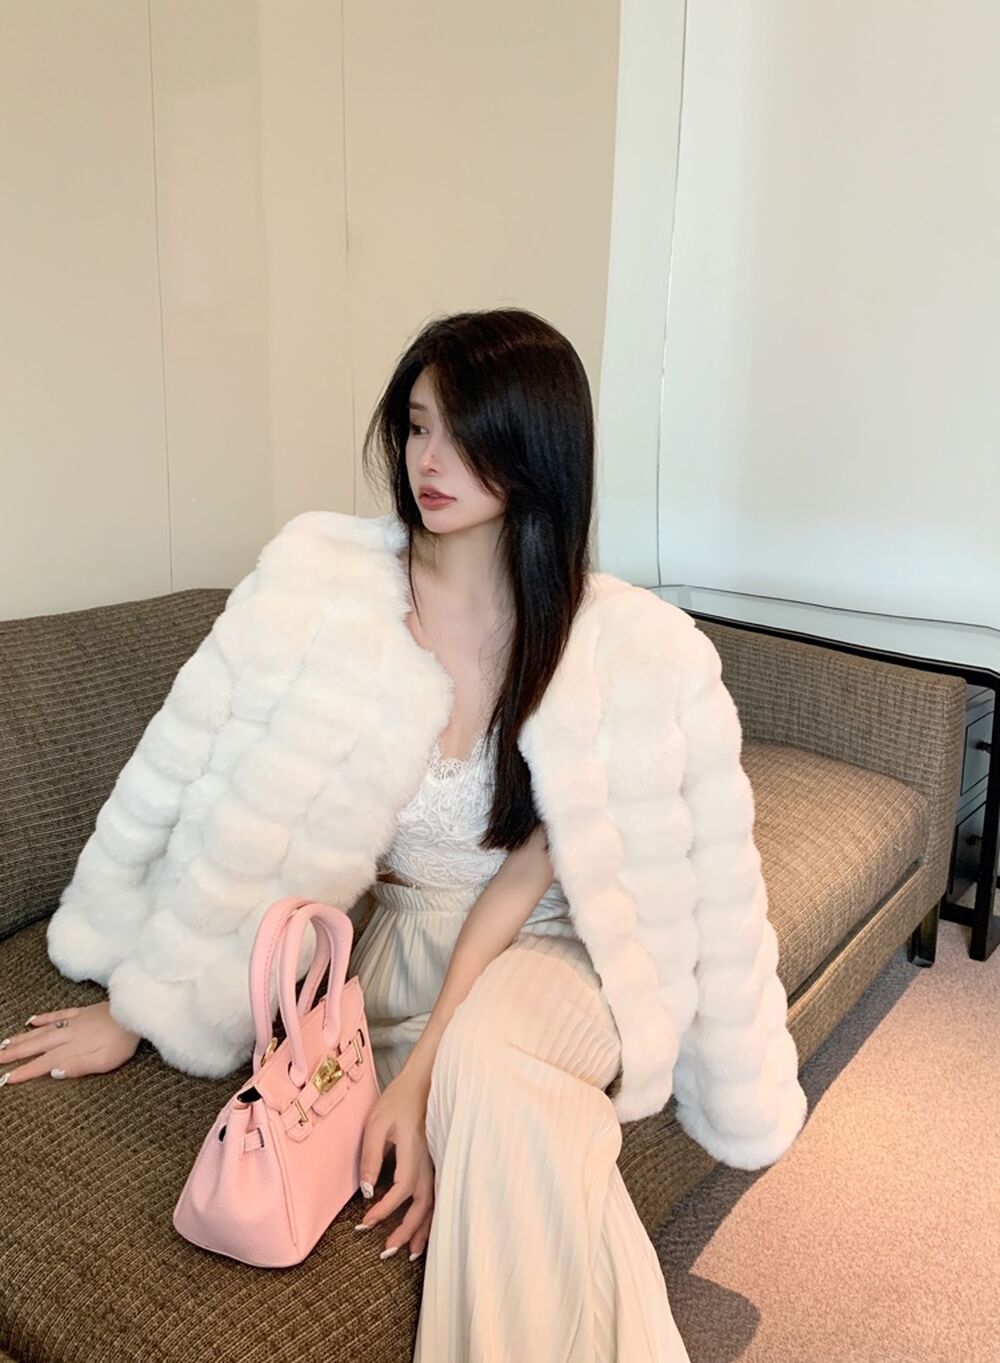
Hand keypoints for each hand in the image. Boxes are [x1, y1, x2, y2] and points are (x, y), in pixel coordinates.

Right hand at [0, 1002, 141, 1084]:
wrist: (137, 1012)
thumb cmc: (124, 1042)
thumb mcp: (105, 1062)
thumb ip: (79, 1067)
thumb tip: (53, 1072)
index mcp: (74, 1049)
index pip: (44, 1063)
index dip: (25, 1071)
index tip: (7, 1078)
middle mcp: (69, 1035)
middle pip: (38, 1045)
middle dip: (16, 1053)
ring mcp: (75, 1022)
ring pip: (43, 1030)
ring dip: (24, 1038)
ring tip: (5, 1042)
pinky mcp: (82, 1012)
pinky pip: (59, 1014)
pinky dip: (44, 1017)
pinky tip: (32, 1020)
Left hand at [355, 1065, 434, 1261]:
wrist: (425, 1080)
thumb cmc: (399, 1099)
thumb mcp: (377, 1123)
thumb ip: (371, 1156)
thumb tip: (365, 1191)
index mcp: (413, 1152)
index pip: (400, 1191)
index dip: (383, 1211)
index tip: (365, 1222)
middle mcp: (430, 1162)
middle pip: (423, 1206)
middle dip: (406, 1232)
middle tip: (386, 1251)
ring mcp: (438, 1162)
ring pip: (435, 1204)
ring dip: (424, 1230)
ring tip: (411, 1253)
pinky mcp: (440, 1161)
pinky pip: (440, 1194)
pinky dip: (434, 1216)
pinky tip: (426, 1228)